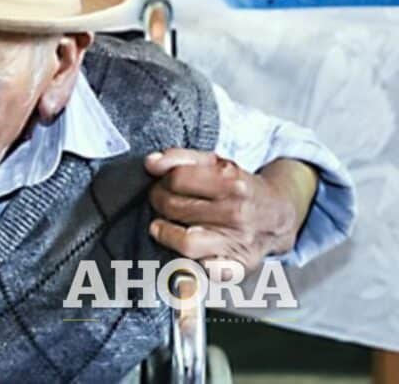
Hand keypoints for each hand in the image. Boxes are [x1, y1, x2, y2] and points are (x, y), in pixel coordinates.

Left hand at [144, 149, 316, 273]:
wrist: (278, 215)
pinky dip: (188, 263)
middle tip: (162, 202)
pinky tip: (185, 250)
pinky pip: (202, 271)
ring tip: (163, 226)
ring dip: (165, 233)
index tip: (164, 183)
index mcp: (234, 183)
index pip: (178, 179)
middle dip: (159, 202)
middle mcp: (238, 214)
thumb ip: (181, 158)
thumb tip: (151, 163)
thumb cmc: (240, 188)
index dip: (163, 179)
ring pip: (185, 243)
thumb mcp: (216, 163)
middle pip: (175, 208)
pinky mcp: (237, 268)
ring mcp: (238, 243)